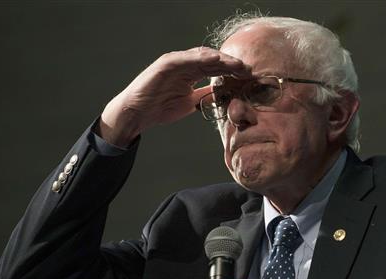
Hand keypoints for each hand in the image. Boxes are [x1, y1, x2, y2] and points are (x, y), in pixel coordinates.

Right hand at [99, 47, 250, 145]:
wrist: (137, 114)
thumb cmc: (160, 107)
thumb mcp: (190, 102)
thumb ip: (205, 95)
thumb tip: (223, 95)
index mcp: (191, 72)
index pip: (216, 68)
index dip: (232, 70)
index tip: (248, 76)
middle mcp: (185, 64)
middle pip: (212, 59)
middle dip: (230, 63)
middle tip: (247, 69)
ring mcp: (175, 62)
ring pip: (201, 56)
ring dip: (220, 59)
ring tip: (236, 64)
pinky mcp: (165, 64)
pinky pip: (185, 58)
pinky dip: (199, 58)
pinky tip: (214, 60)